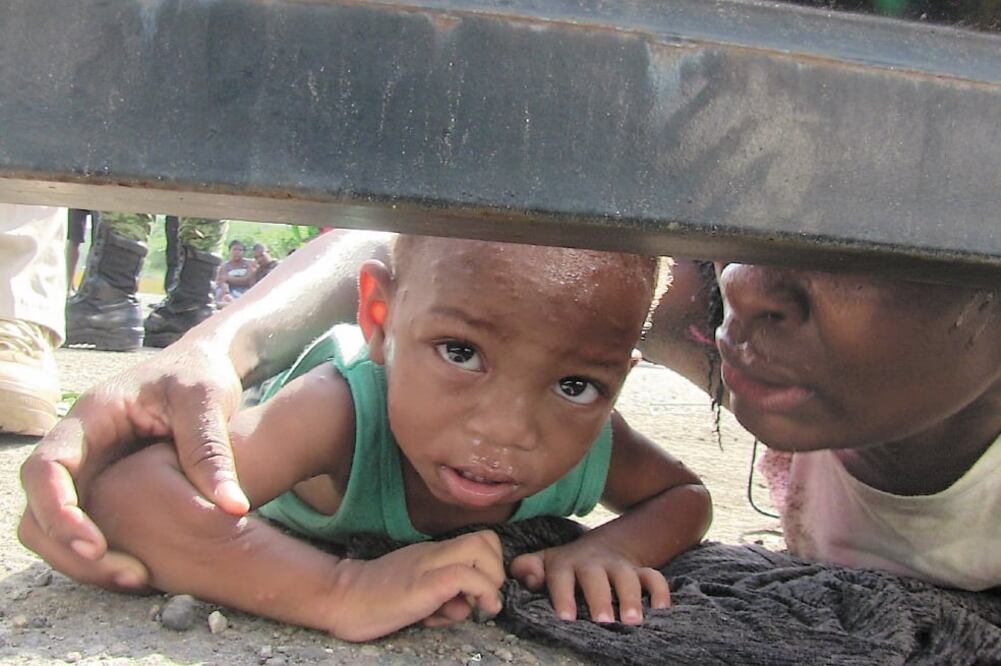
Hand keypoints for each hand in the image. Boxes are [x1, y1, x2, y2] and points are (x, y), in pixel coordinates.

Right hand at [18, 337, 248, 589]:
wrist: (208, 367)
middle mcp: (79, 446)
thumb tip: (232, 508)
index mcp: (92, 416)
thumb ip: (213, 450)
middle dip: (68, 549)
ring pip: (53, 527)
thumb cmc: (204, 375)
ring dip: (83, 561)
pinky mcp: (106, 488)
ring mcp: (88, 470)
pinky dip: (104, 555)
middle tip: (127, 575)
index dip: (58, 511)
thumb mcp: (208, 401)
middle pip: (38, 508)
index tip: (95, 545)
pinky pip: (86, 529)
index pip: (46, 467)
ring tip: (138, 579)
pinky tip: (145, 570)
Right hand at [326, 531, 504, 640]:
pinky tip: (472, 611)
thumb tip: (467, 606)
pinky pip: (465, 576)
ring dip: (491, 580)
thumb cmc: (377, 600)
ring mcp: (429, 565)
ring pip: (481, 550)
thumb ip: (444, 595)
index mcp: (434, 554)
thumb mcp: (418, 593)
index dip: (491, 564)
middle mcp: (435, 553)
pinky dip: (481, 592)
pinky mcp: (423, 584)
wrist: (342, 598)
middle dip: (497, 570)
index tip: (482, 592)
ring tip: (477, 605)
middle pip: (487, 539)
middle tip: (483, 597)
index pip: (479, 540)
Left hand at [510, 541, 670, 624]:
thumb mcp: (544, 562)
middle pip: (597, 578)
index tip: (566, 618)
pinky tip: (661, 610)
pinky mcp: (641, 571)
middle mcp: (594, 563)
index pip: (562, 576)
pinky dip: (661, 592)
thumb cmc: (567, 565)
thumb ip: (527, 568)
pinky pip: (655, 577)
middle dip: (600, 599)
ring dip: (631, 598)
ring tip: (632, 622)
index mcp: (567, 563)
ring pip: (628, 577)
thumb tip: (527, 576)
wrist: (603, 546)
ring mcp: (619, 567)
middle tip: (602, 622)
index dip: (563, 595)